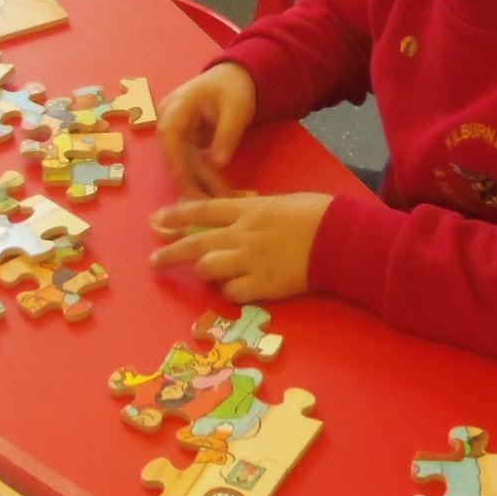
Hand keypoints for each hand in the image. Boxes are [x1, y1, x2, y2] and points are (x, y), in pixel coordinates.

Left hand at [149, 192, 330, 302]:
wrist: (341, 239)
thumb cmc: (318, 214)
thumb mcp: (280, 202)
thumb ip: (254, 212)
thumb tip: (237, 220)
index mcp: (248, 209)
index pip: (202, 210)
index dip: (176, 216)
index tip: (157, 221)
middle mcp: (242, 235)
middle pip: (196, 244)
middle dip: (170, 253)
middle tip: (155, 261)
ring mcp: (251, 261)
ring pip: (208, 269)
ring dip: (203, 273)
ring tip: (204, 276)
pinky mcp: (263, 285)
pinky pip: (232, 293)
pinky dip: (229, 292)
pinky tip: (233, 290)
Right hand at [157, 64, 256, 198]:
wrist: (235, 77)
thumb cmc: (235, 87)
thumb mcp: (237, 108)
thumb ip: (227, 135)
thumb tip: (219, 163)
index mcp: (179, 103)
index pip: (170, 135)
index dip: (177, 162)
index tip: (188, 184)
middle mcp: (169, 117)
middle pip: (174, 153)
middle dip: (191, 179)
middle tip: (209, 202)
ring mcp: (175, 129)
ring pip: (181, 161)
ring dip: (197, 182)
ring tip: (217, 200)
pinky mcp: (184, 140)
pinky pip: (189, 161)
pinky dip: (201, 176)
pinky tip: (213, 191)